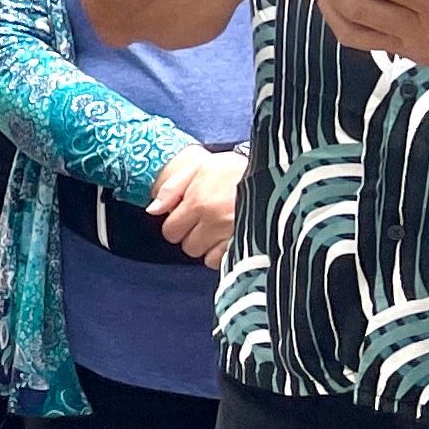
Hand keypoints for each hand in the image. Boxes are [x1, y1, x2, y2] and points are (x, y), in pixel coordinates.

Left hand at [147, 149, 245, 266]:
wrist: (276, 174)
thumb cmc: (238, 169)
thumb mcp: (201, 166)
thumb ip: (172, 188)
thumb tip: (152, 210)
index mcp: (198, 201)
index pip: (170, 230)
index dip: (176, 225)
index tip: (187, 217)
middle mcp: (213, 220)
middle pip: (187, 245)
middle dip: (192, 236)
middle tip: (204, 224)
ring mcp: (231, 234)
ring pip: (204, 256)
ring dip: (208, 247)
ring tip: (218, 231)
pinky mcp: (249, 243)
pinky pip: (225, 262)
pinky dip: (224, 255)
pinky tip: (229, 240)